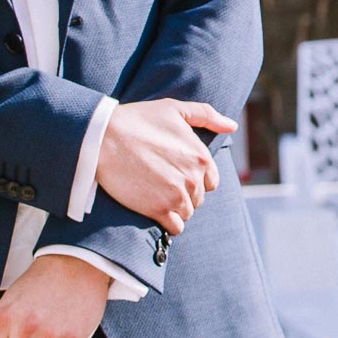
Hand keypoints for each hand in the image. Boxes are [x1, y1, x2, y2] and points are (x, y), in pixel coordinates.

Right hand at [96, 99, 235, 235]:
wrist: (105, 137)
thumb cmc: (139, 120)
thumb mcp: (176, 109)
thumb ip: (207, 116)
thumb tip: (232, 126)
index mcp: (201, 157)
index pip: (211, 181)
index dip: (194, 179)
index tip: (175, 173)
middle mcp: (194, 178)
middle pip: (198, 198)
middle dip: (183, 193)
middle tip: (161, 182)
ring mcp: (177, 196)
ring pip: (187, 213)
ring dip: (174, 208)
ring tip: (155, 194)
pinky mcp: (159, 210)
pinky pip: (175, 227)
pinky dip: (168, 222)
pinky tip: (154, 209)